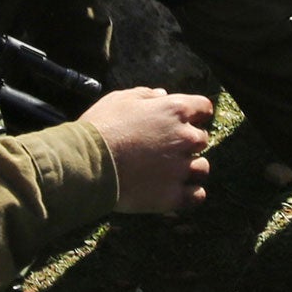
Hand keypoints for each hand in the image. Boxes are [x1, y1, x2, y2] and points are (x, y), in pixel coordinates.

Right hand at [80, 86, 211, 212]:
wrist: (87, 164)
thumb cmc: (102, 127)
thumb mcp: (120, 99)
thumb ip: (146, 95)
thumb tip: (162, 95)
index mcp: (174, 110)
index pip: (203, 107)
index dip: (196, 113)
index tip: (189, 119)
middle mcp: (184, 138)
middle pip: (202, 139)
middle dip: (188, 141)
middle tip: (168, 147)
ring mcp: (180, 168)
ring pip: (202, 167)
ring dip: (191, 166)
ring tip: (173, 170)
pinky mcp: (173, 195)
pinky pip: (197, 195)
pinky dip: (190, 193)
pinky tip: (178, 190)